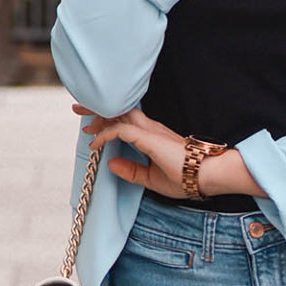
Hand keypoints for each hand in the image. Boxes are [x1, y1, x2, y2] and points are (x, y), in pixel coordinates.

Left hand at [73, 104, 191, 196]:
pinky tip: (95, 144)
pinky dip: (105, 135)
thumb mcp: (151, 178)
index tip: (90, 126)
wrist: (208, 176)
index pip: (126, 119)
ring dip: (98, 116)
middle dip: (97, 108)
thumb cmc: (186, 178)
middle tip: (77, 108)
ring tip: (81, 121)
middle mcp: (151, 128)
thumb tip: (109, 164)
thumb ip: (131, 171)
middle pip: (120, 110)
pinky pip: (121, 131)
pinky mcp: (149, 138)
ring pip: (119, 115)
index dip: (107, 119)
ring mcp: (150, 131)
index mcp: (153, 134)